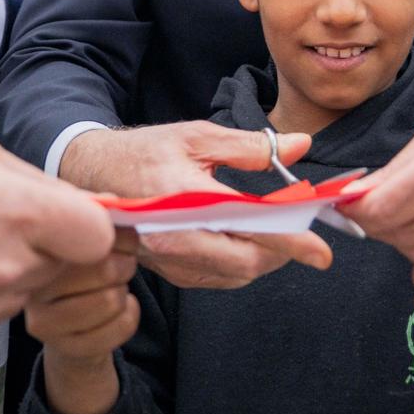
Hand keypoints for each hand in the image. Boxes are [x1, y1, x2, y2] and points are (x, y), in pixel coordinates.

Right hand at [27, 229, 141, 413]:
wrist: (67, 327)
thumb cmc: (80, 272)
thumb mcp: (84, 239)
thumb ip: (95, 215)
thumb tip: (115, 204)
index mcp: (37, 250)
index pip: (88, 235)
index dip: (119, 236)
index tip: (124, 239)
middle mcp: (32, 285)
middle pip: (104, 267)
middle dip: (126, 264)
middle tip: (123, 264)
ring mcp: (43, 321)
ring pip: (112, 300)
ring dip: (125, 292)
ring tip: (116, 288)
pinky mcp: (63, 347)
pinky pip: (121, 326)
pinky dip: (132, 315)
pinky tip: (119, 310)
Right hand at [61, 122, 332, 288]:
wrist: (93, 174)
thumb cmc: (147, 151)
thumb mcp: (199, 135)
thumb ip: (252, 146)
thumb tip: (301, 145)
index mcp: (184, 198)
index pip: (248, 227)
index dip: (290, 241)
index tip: (321, 252)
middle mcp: (174, 237)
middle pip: (246, 263)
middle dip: (281, 252)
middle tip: (300, 229)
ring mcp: (169, 260)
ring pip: (234, 275)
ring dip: (263, 258)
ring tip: (276, 231)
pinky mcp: (168, 271)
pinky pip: (216, 278)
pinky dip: (240, 263)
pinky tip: (247, 240)